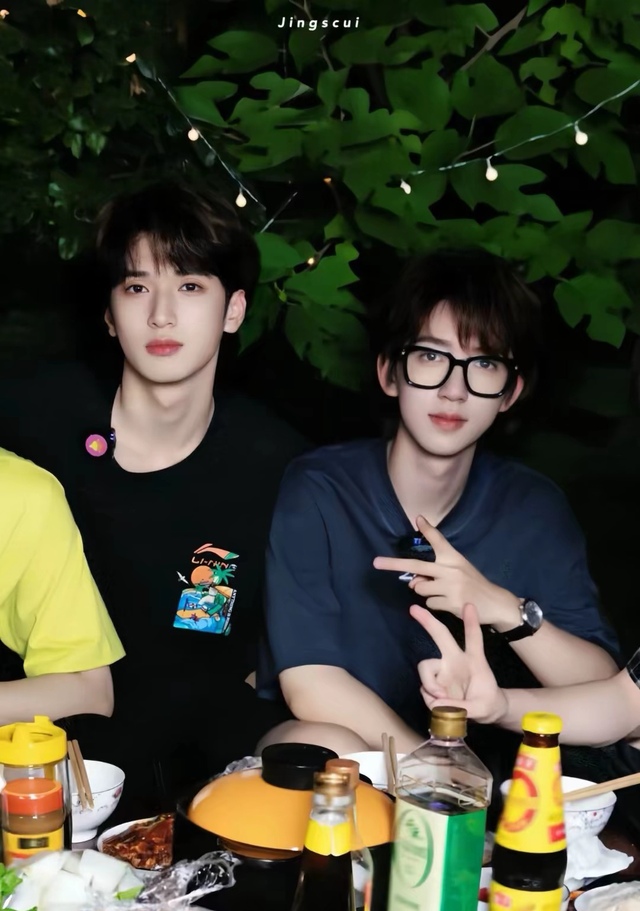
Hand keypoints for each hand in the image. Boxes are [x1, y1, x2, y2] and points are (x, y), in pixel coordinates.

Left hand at [374, 515, 520, 627]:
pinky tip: (449, 602)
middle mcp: (450, 569)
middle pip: (416, 566)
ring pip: (420, 589)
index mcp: (453, 558)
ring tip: (444, 592)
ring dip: (426, 592)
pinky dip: (435, 604)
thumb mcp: (459, 569)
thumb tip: (413, 582)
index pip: (439, 541)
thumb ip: (436, 572)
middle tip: (376, 563)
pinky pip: (429, 603)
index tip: (418, 519)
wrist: (495, 602)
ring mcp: (450, 586)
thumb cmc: (473, 584)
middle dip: (393, 565)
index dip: (428, 530)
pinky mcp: (451, 603)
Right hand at [412, 602, 507, 723]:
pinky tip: (441, 705)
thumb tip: (438, 704)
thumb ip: (463, 708)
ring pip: (426, 667)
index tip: (469, 605)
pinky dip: (430, 699)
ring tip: (442, 700)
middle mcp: (455, 660)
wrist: (483, 712)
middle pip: (441, 635)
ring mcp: (443, 670)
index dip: (471, 622)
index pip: (473, 639)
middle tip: (414, 609)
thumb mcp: (483, 708)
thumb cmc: (488, 703)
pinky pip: (425, 688)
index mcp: (474, 660)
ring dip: (430, 685)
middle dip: (428, 621)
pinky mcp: (434, 682)